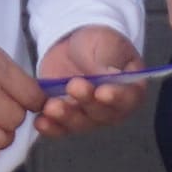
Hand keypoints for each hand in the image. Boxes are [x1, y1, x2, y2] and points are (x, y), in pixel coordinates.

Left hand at [31, 22, 147, 138]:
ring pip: (80, 124)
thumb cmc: (98, 43)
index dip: (116, 97)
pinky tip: (41, 121)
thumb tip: (108, 77)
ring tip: (52, 106)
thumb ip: (106, 61)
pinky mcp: (67, 117)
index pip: (128, 98)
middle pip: (102, 114)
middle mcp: (112, 108)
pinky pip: (60, 127)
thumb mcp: (106, 43)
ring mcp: (89, 115)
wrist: (73, 44)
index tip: (102, 92)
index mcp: (130, 88)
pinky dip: (50, 127)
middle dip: (86, 102)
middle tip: (73, 86)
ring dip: (66, 117)